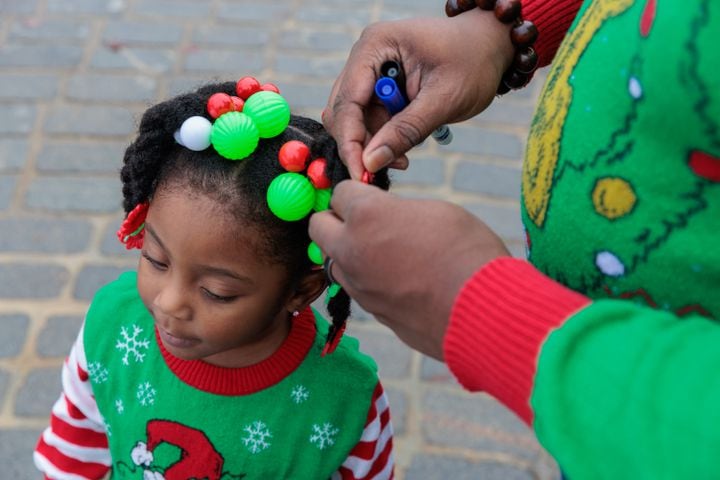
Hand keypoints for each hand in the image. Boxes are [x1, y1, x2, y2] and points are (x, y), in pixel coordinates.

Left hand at [309, 181, 509, 359]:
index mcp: (367, 214)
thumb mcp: (437, 211)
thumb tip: (389, 216)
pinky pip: (357, 289)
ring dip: (348, 253)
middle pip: (318, 226)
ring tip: (383, 253)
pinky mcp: (371, 312)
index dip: (357, 192)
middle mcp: (352, 249)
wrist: (483, 312)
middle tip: (366, 222)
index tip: (372, 197)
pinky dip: (367, 281)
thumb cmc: (467, 253)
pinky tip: (398, 280)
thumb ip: (400, 210)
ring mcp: (358, 285)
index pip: (340, 193)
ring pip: (333, 262)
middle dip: (336, 220)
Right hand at [324, 9, 513, 178]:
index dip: (350, 141)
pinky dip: (383, 138)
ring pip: (354, 120)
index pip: (347, 101)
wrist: (491, 46)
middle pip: (343, 111)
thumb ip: (406, 131)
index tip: (360, 174)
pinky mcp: (378, 86)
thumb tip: (370, 163)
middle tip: (389, 168)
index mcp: (376, 46)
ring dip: (374, 144)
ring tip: (404, 158)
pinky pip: (369, 119)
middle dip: (362, 144)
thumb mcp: (443, 100)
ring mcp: (369, 70)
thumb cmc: (474, 62)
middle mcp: (365, 55)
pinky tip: (404, 147)